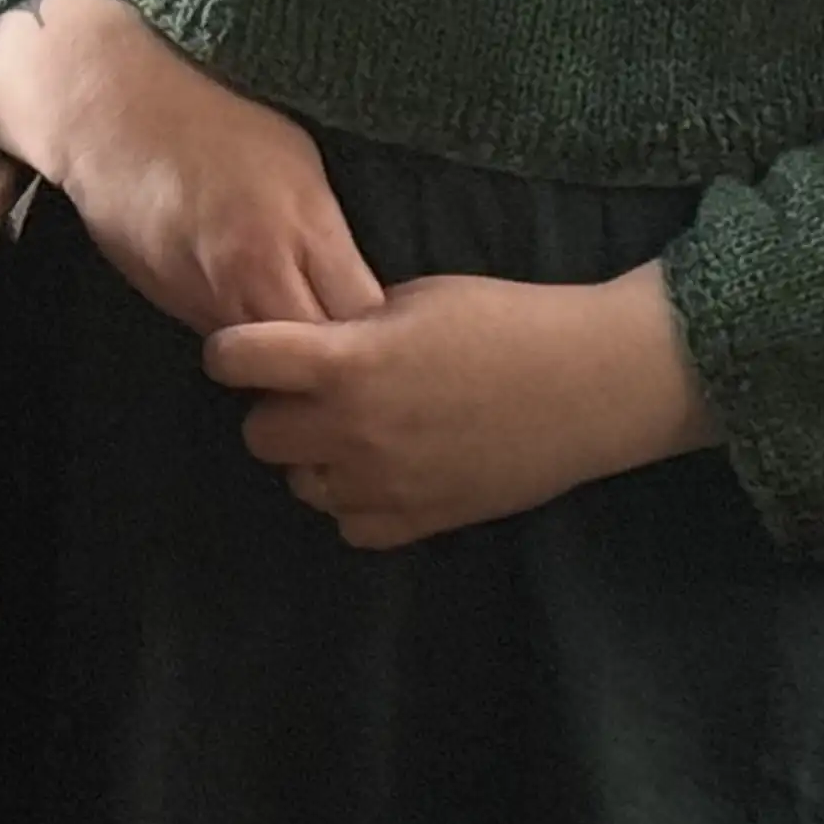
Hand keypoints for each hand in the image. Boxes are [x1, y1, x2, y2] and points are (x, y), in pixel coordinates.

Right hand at [0, 0, 383, 333]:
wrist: (115, 114)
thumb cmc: (218, 115)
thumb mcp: (299, 159)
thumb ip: (327, 231)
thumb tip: (353, 284)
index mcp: (302, 226)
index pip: (360, 315)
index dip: (378, 328)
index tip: (382, 320)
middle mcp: (257, 272)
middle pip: (314, 355)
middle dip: (335, 358)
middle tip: (347, 349)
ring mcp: (207, 295)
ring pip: (263, 361)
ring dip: (285, 358)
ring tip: (299, 340)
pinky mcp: (169, 304)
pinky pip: (221, 338)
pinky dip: (242, 338)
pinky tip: (248, 315)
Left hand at [203, 266, 719, 550]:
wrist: (589, 383)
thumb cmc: (507, 321)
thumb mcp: (417, 298)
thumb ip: (352, 326)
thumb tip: (310, 340)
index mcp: (347, 363)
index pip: (236, 360)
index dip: (235, 349)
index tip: (250, 346)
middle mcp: (352, 431)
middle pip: (258, 434)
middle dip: (276, 406)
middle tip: (315, 388)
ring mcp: (384, 485)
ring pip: (300, 485)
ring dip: (314, 456)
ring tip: (358, 427)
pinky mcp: (419, 522)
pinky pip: (349, 525)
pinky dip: (356, 500)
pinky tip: (386, 467)